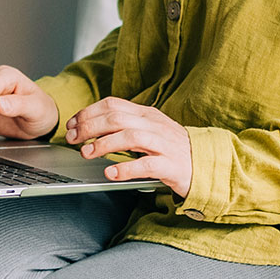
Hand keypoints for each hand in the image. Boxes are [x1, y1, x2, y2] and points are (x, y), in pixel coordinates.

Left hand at [65, 97, 191, 196]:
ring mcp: (164, 145)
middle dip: (89, 127)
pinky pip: (146, 165)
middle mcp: (154, 126)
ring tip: (88, 153)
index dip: (88, 113)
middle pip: (116, 119)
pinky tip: (111, 173)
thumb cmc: (172, 150)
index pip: (112, 105)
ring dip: (104, 144)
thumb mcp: (149, 131)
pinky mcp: (171, 166)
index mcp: (147, 114)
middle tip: (73, 139)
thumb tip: (92, 126)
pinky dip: (126, 168)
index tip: (72, 125)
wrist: (207, 164)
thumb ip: (125, 126)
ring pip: (130, 137)